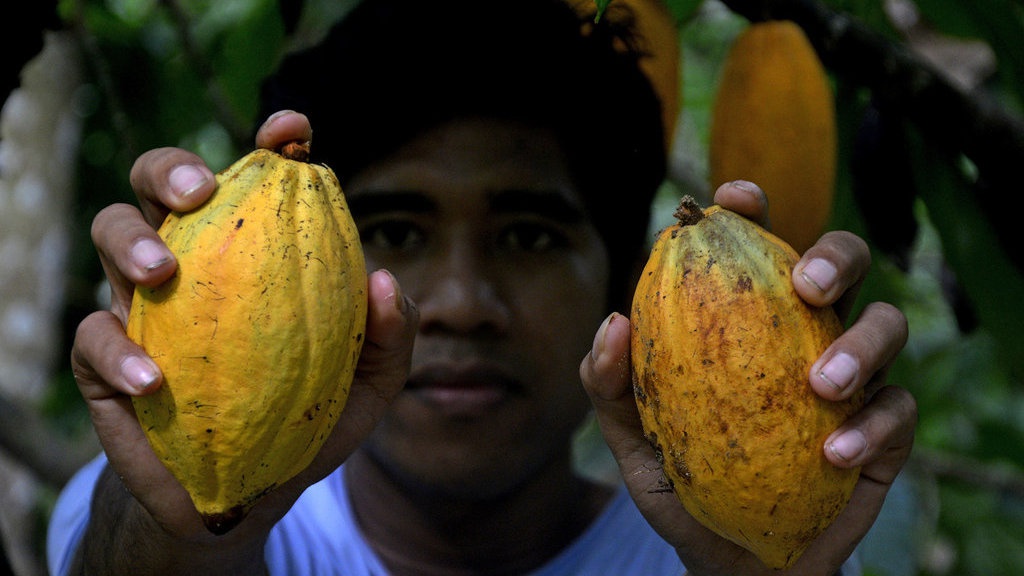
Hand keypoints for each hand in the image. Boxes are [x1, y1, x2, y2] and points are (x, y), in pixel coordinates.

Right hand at [71, 110, 417, 541]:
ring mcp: (142, 307)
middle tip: (199, 190)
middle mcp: (193, 262)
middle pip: (159, 182)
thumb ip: (390, 336)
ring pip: (110, 233)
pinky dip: (117, 352)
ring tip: (163, 271)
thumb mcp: (369, 385)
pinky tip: (152, 381)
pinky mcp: (105, 363)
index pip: (254, 181)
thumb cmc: (309, 421)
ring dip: (130, 241)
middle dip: (170, 167)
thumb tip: (382, 279)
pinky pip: (92, 339)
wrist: (250, 494)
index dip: (271, 144)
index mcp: (253, 252)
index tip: (292, 134)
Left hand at [579, 180, 916, 574]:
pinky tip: (834, 454)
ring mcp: (853, 380)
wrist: (732, 561)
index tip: (737, 199)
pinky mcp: (884, 432)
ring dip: (861, 345)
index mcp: (749, 318)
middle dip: (834, 256)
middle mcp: (806, 334)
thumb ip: (609, 384)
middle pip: (844, 262)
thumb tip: (614, 321)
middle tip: (805, 286)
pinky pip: (898, 411)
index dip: (752, 210)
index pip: (758, 246)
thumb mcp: (634, 438)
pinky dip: (871, 427)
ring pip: (886, 325)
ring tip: (821, 385)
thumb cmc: (685, 482)